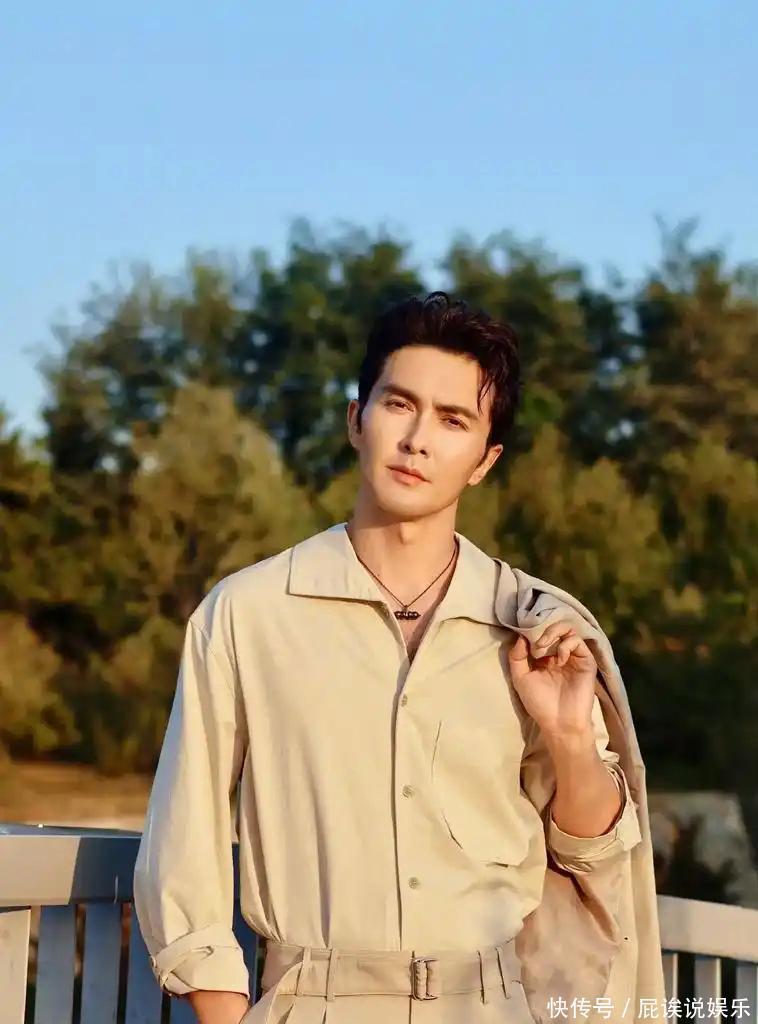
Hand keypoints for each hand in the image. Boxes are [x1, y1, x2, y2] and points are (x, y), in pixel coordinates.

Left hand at [507, 621, 596, 738]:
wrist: (559, 722)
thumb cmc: (539, 703)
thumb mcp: (520, 678)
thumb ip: (517, 656)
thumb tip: (520, 635)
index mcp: (543, 657)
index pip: (539, 633)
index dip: (531, 629)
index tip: (523, 633)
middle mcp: (558, 654)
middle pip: (554, 627)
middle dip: (542, 629)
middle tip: (536, 643)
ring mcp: (573, 657)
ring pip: (567, 630)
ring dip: (553, 633)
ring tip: (543, 646)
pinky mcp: (586, 661)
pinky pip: (577, 642)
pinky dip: (566, 644)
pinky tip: (560, 658)